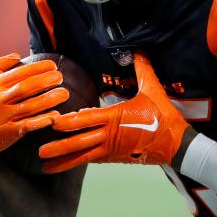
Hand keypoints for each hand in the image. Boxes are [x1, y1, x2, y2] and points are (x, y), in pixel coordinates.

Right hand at [0, 53, 69, 162]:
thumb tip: (16, 55)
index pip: (18, 73)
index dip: (37, 68)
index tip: (53, 65)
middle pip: (25, 88)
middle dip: (45, 81)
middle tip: (61, 77)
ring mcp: (4, 118)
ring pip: (30, 106)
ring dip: (49, 100)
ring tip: (64, 93)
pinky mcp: (9, 133)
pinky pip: (28, 126)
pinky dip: (41, 121)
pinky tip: (55, 116)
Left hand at [39, 52, 188, 172]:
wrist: (177, 144)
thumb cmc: (164, 117)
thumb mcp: (153, 91)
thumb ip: (143, 70)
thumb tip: (138, 51)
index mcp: (116, 117)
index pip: (88, 119)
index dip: (70, 122)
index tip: (53, 123)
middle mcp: (111, 135)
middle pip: (80, 141)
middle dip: (59, 147)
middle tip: (40, 152)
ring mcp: (112, 149)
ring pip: (84, 155)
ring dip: (65, 160)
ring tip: (46, 166)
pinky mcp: (116, 157)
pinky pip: (94, 159)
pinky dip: (80, 161)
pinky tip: (68, 164)